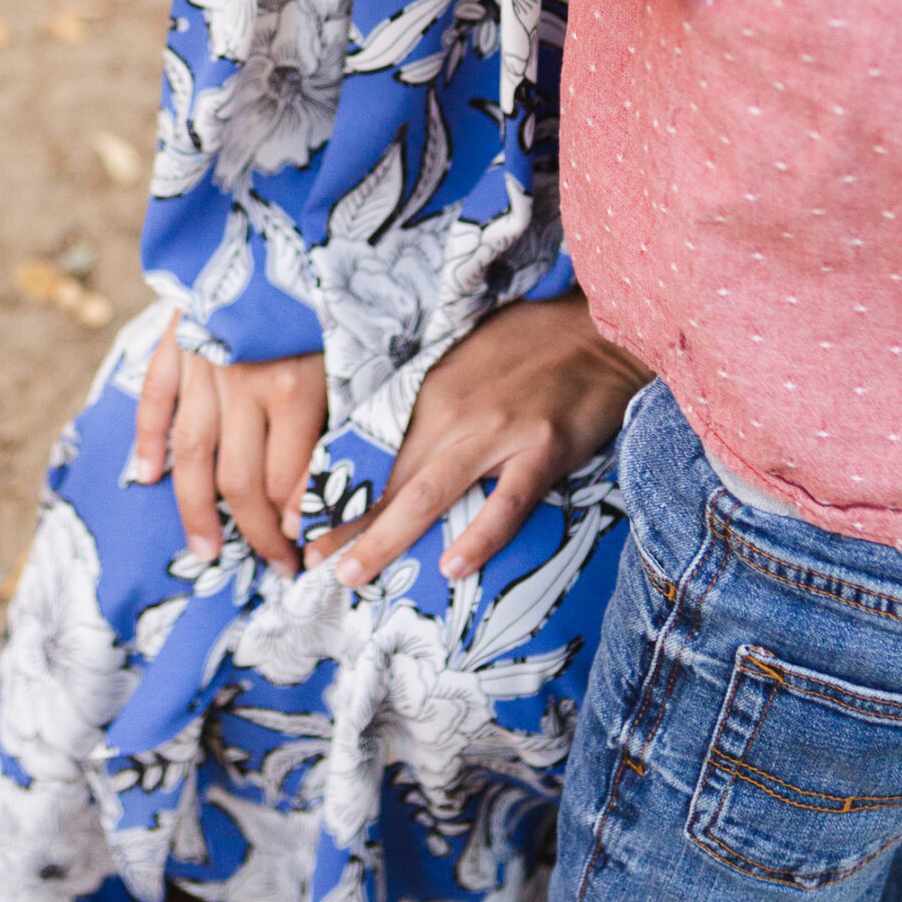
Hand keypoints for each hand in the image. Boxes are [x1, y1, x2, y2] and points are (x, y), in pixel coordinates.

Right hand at [136, 316, 327, 575]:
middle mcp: (243, 382)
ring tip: (206, 549)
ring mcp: (204, 363)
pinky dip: (147, 437)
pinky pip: (154, 396)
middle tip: (275, 564)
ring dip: (196, 509)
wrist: (285, 217)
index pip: (285, 482)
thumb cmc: (329, 301)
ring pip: (191, 452)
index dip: (295, 525)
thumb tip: (325, 495)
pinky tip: (147, 475)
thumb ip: (340, 421)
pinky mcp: (178, 339)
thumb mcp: (352, 359)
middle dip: (257, 532)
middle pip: (238, 479)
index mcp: (293, 388)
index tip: (306, 550)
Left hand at [303, 292, 649, 588]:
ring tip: (354, 573)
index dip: (337, 486)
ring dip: (386, 535)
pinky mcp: (542, 447)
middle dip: (346, 522)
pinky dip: (479, 536)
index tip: (302, 519)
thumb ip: (432, 403)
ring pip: (429, 493)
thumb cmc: (532, 344)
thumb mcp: (466, 362)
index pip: (371, 447)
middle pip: (389, 477)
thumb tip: (394, 445)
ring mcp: (498, 431)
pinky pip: (505, 502)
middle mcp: (454, 412)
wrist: (599, 328)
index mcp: (431, 391)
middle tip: (311, 560)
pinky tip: (454, 567)